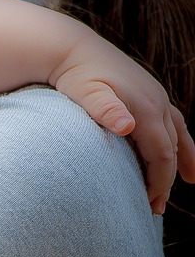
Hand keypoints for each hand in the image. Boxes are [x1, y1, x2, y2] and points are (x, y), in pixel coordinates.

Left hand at [51, 35, 194, 213]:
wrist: (72, 49)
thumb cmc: (76, 76)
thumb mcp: (86, 93)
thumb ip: (105, 110)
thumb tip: (127, 127)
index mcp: (146, 109)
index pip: (163, 154)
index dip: (160, 181)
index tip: (150, 204)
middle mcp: (158, 103)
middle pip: (172, 149)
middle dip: (167, 179)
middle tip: (155, 207)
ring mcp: (156, 97)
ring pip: (178, 134)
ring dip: (180, 160)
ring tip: (184, 183)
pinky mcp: (150, 93)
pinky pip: (174, 122)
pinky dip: (179, 140)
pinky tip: (178, 152)